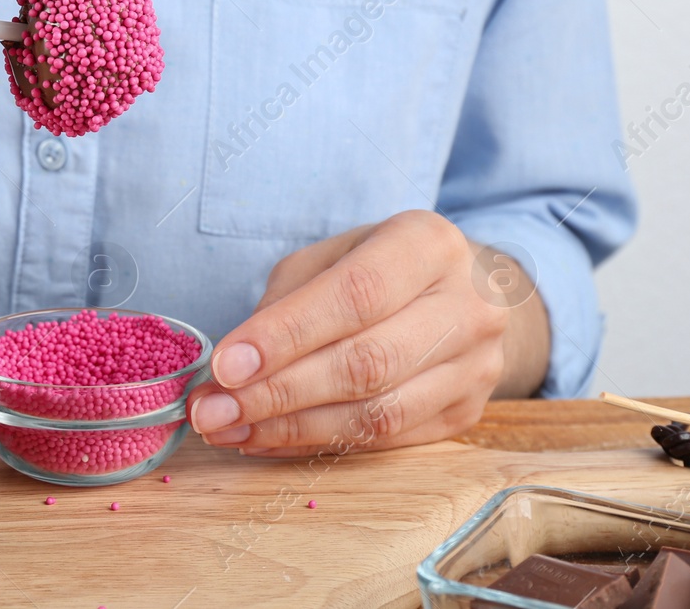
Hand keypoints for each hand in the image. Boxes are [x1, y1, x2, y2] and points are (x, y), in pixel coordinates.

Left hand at [185, 210, 546, 456]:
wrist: (465, 291)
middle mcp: (468, 305)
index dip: (285, 336)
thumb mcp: (330, 257)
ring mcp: (477, 365)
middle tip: (211, 412)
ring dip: (291, 428)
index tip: (226, 367)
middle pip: (366, 363)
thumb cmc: (378, 267)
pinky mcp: (466, 413)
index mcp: (428, 245)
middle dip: (278, 393)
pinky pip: (386, 440)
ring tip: (229, 430)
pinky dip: (318, 444)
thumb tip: (230, 371)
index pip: (355, 296)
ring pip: (377, 412)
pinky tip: (267, 439)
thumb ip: (286, 304)